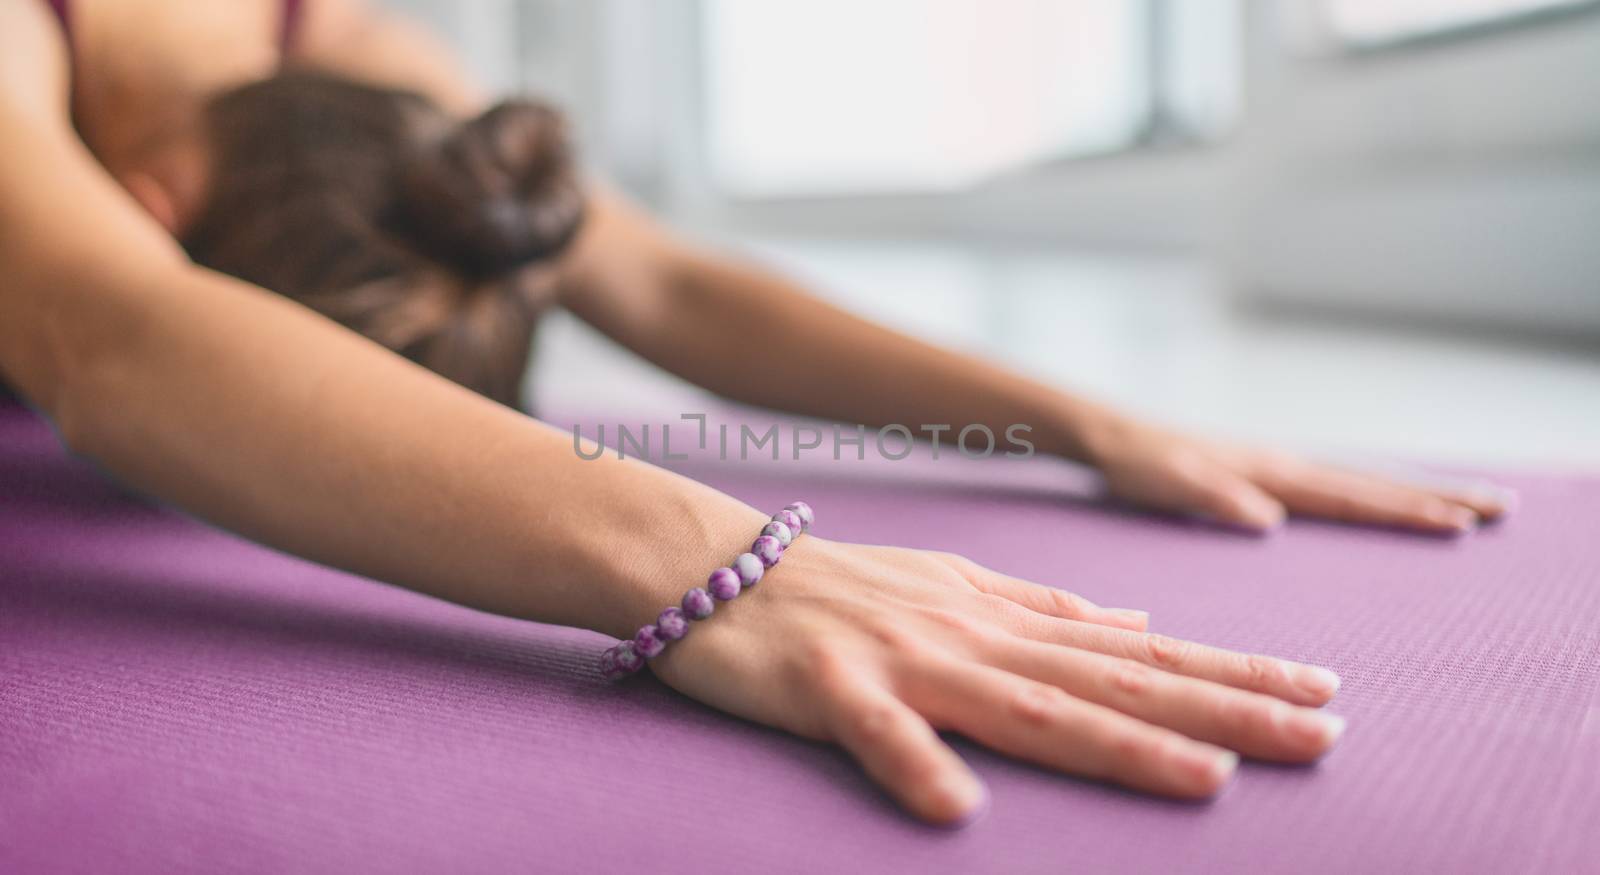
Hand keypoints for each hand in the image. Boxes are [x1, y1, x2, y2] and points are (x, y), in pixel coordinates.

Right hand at [648, 539, 1343, 825]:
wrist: (716, 565)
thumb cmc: (839, 587)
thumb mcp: (955, 583)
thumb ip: (1044, 604)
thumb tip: (1134, 619)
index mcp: (1003, 617)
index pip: (1137, 649)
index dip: (1230, 674)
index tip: (1323, 693)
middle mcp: (971, 633)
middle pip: (1111, 680)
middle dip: (1221, 711)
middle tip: (1324, 736)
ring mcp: (904, 659)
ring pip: (1025, 704)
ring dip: (1116, 744)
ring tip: (1207, 780)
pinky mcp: (830, 687)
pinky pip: (877, 734)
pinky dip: (917, 765)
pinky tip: (958, 812)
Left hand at [1080, 415, 1509, 533]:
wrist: (1113, 435)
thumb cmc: (1137, 464)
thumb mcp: (1167, 484)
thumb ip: (1213, 498)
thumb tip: (1267, 519)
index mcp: (1269, 473)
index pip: (1349, 497)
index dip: (1404, 511)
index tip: (1456, 524)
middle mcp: (1283, 466)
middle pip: (1372, 484)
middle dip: (1435, 497)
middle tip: (1500, 509)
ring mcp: (1277, 466)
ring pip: (1360, 481)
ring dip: (1415, 491)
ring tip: (1470, 502)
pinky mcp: (1265, 473)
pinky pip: (1335, 484)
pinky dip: (1374, 491)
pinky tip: (1389, 499)